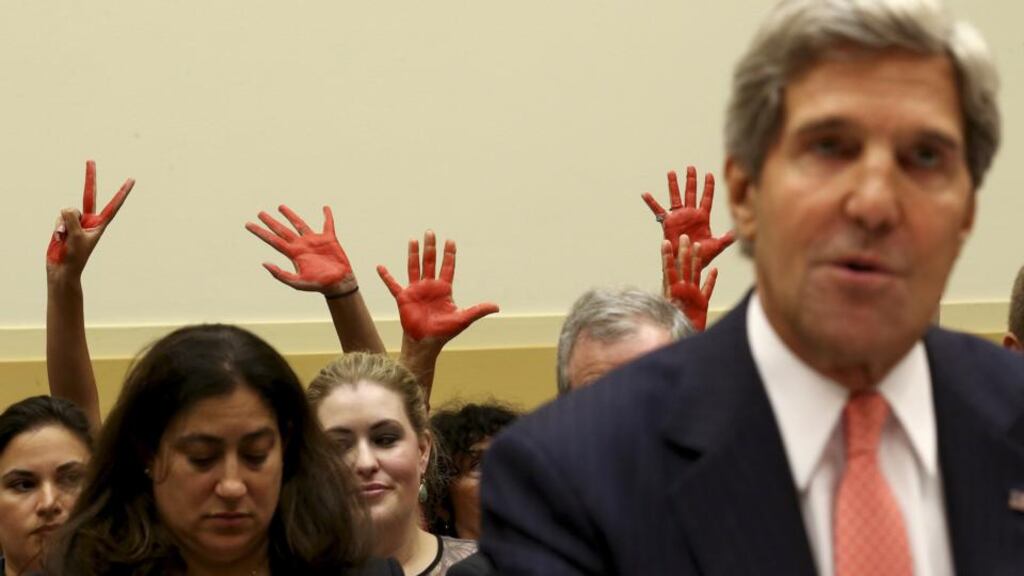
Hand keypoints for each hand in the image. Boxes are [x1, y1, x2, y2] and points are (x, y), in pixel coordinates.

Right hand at [46, 160, 133, 277]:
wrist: (63, 269)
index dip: (122, 192)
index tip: (132, 179)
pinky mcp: (63, 224)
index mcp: (100, 224)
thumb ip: (72, 219)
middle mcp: (89, 219)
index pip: (114, 205)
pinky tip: (60, 238)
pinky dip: (57, 227)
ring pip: (67, 211)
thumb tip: (66, 207)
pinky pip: (58, 218)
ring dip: (64, 224)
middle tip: (91, 160)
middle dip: (90, 178)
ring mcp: (75, 221)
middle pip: (89, 195)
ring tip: (67, 239)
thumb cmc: (75, 256)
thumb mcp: (77, 237)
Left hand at [246, 205, 356, 296]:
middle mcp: (301, 245)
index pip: (273, 240)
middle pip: (282, 230)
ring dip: (290, 215)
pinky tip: (325, 208)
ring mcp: (314, 241)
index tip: (248, 224)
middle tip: (260, 213)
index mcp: (293, 254)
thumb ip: (280, 274)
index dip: (260, 232)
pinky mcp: (329, 239)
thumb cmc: (318, 285)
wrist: (338, 284)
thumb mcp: (297, 283)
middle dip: (271, 222)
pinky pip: (327, 225)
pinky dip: (327, 216)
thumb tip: (264, 263)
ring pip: (299, 224)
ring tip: (280, 207)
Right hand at [378, 230, 498, 341]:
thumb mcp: (463, 319)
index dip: (449, 254)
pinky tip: (380, 267)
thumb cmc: (444, 332)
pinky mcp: (403, 298)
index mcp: (443, 289)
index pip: (447, 267)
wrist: (426, 342)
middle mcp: (429, 286)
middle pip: (430, 262)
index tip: (450, 241)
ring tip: (413, 239)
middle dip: (431, 247)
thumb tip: (497, 307)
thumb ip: (478, 310)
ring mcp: (416, 290)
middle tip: (430, 232)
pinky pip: (393, 284)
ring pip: (414, 267)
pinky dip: (386, 276)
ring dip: (413, 254)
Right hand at [642, 166, 735, 264]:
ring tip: (672, 172)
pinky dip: (651, 202)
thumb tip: (739, 232)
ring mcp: (679, 217)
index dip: (708, 187)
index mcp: (703, 217)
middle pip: (691, 193)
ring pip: (676, 197)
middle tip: (691, 167)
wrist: (686, 263)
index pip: (706, 198)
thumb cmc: (701, 256)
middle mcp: (690, 214)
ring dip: (674, 185)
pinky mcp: (668, 222)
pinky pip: (658, 210)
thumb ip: (727, 238)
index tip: (709, 174)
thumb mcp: (717, 245)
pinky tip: (645, 194)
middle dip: (691, 180)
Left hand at [663, 235, 717, 330]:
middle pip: (683, 267)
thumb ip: (670, 302)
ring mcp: (692, 295)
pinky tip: (714, 270)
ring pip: (695, 273)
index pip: (669, 270)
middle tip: (683, 236)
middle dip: (683, 251)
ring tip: (697, 246)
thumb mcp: (668, 314)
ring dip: (696, 260)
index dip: (667, 257)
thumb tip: (671, 292)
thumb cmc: (672, 327)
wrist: (681, 339)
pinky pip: (707, 289)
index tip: (665, 243)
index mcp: (672, 291)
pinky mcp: (701, 304)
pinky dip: (710, 280)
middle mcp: (682, 290)